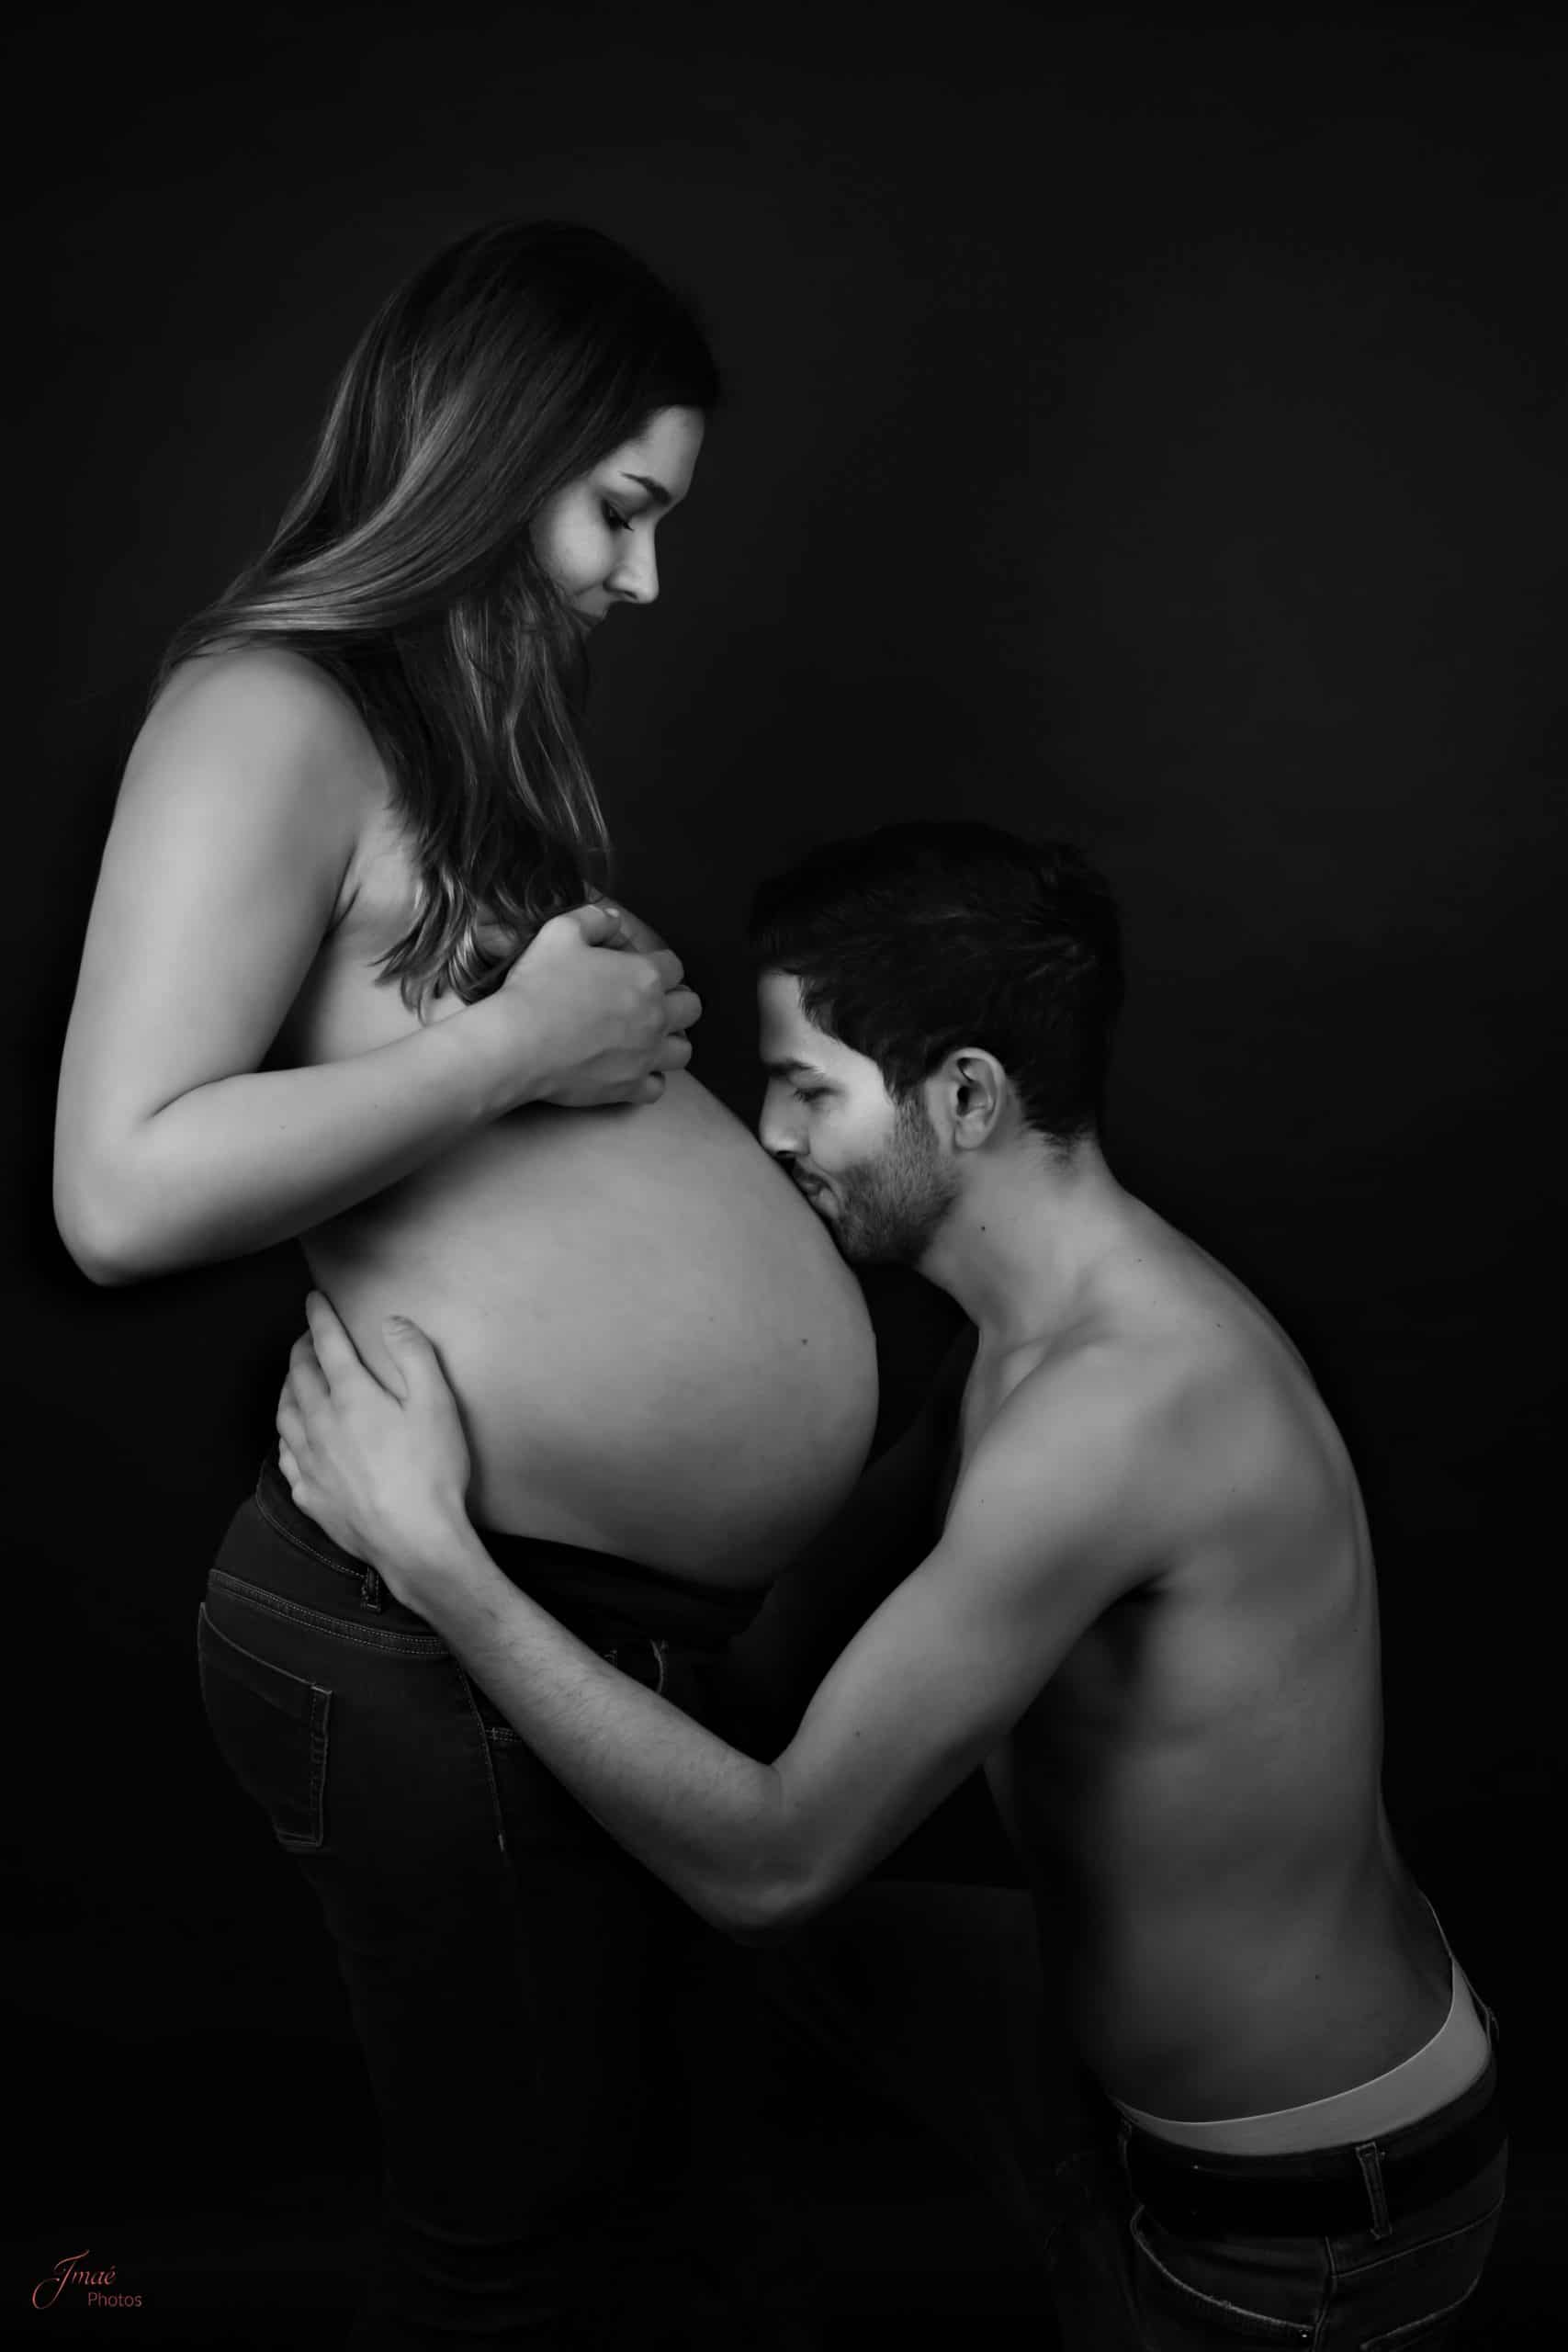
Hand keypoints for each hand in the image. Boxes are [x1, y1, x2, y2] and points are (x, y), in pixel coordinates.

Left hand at [275, 1291, 472, 1606]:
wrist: (414, 1542)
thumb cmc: (431, 1472)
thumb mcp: (437, 1405)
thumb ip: (414, 1356)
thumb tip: (392, 1322)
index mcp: (352, 1397)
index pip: (327, 1344)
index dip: (320, 1317)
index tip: (314, 1299)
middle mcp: (321, 1424)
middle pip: (299, 1377)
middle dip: (301, 1350)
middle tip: (308, 1338)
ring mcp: (311, 1462)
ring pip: (285, 1415)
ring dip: (287, 1389)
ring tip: (295, 1380)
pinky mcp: (311, 1495)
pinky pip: (287, 1456)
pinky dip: (287, 1436)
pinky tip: (294, 1438)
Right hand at [488, 902, 700, 1110]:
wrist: (518, 1043)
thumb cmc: (538, 985)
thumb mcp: (559, 932)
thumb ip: (593, 920)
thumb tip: (612, 918)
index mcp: (644, 976)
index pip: (675, 966)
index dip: (659, 965)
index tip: (639, 970)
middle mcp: (655, 1016)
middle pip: (691, 1008)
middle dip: (676, 1002)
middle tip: (649, 1003)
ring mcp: (646, 1055)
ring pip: (683, 1050)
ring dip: (670, 1041)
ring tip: (647, 1038)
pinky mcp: (630, 1087)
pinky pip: (658, 1087)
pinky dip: (650, 1079)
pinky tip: (632, 1069)